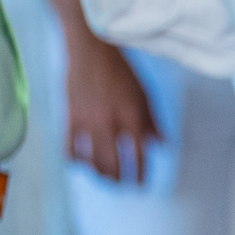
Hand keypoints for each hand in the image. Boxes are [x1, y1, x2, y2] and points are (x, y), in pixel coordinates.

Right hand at [65, 37, 158, 183]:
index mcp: (133, 117)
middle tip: (123, 185)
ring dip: (99, 174)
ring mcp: (88, 123)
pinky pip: (70, 150)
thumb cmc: (121, 71)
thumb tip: (163, 145)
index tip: (141, 184)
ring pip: (92, 162)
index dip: (141, 174)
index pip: (139, 156)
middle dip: (120, 180)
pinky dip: (76, 161)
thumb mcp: (144, 94)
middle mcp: (111, 123)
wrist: (92, 49)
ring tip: (105, 177)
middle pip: (114, 165)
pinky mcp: (70, 119)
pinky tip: (82, 162)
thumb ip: (153, 122)